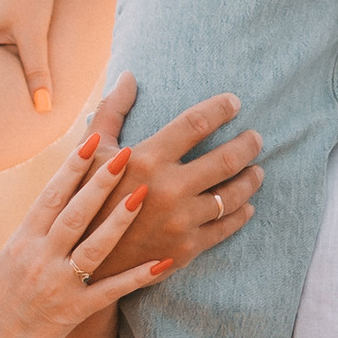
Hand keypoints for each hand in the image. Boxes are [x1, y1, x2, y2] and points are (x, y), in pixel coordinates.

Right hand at [0, 135, 171, 337]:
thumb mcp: (4, 262)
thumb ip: (29, 235)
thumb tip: (49, 207)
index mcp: (21, 242)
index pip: (50, 195)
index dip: (72, 166)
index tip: (92, 141)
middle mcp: (39, 258)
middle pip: (74, 212)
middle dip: (100, 181)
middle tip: (125, 152)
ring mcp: (57, 285)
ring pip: (93, 246)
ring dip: (120, 219)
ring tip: (143, 193)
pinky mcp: (72, 313)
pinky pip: (110, 291)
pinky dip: (137, 276)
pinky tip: (161, 262)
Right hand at [86, 86, 262, 274]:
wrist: (81, 262)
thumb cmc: (83, 201)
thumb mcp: (89, 154)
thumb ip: (112, 111)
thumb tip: (129, 75)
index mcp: (147, 160)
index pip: (196, 123)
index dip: (220, 109)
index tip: (234, 103)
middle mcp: (169, 189)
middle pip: (226, 160)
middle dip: (248, 145)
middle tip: (256, 138)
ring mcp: (181, 222)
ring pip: (233, 196)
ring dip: (250, 180)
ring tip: (256, 171)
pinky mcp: (186, 249)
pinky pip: (225, 227)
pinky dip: (241, 214)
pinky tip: (246, 206)